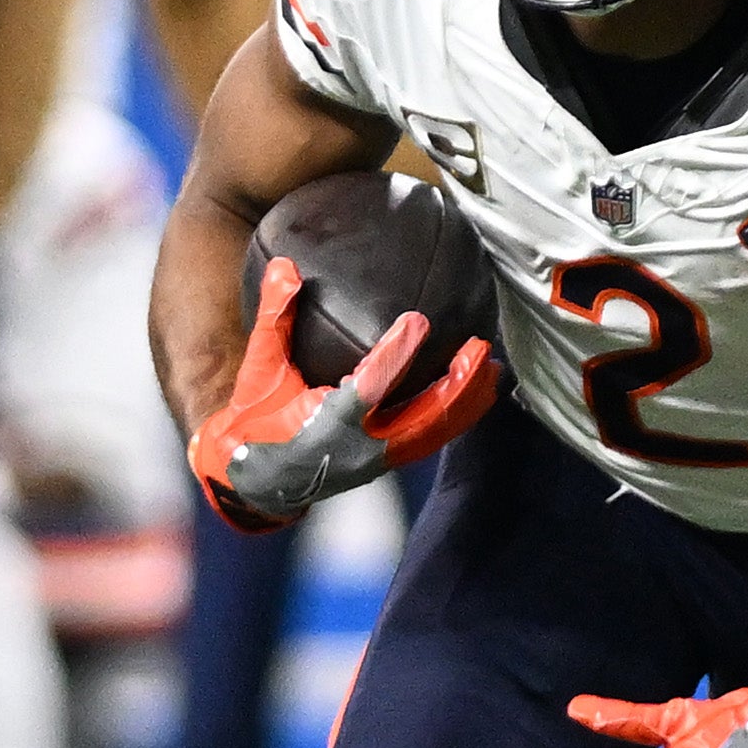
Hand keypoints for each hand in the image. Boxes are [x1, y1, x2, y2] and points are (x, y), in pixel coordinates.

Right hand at [186, 255, 495, 532]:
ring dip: (467, 400)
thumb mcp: (260, 369)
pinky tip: (477, 390)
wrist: (255, 481)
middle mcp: (361, 448)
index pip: (369, 387)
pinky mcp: (388, 462)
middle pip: (424, 418)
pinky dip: (457, 414)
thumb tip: (284, 266)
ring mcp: (378, 460)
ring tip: (493, 366)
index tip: (418, 320)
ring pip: (436, 432)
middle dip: (456, 384)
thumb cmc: (254, 421)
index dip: (395, 354)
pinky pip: (432, 438)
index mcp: (327, 425)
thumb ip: (273, 318)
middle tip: (480, 347)